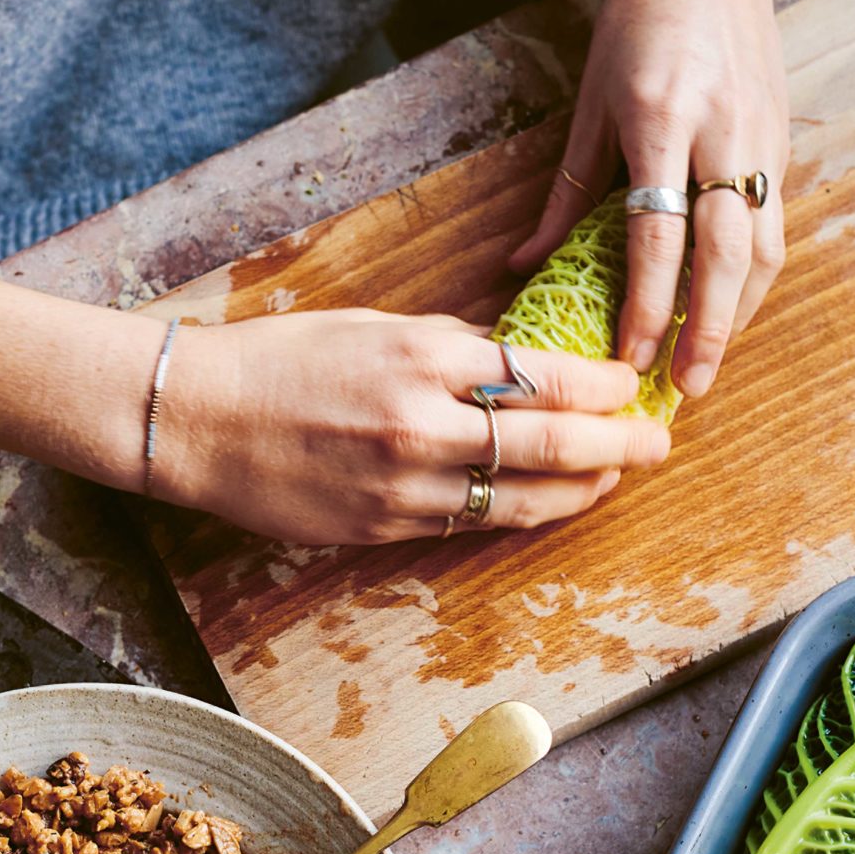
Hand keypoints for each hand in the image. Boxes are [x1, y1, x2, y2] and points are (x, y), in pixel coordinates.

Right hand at [150, 309, 667, 545]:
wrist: (195, 421)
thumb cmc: (276, 360)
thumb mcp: (371, 326)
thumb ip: (448, 344)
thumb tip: (514, 358)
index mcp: (419, 359)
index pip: (539, 374)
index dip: (600, 383)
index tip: (629, 380)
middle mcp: (420, 427)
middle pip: (549, 443)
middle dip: (617, 444)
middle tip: (658, 441)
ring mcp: (402, 486)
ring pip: (518, 499)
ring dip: (580, 491)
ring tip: (615, 479)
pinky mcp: (382, 527)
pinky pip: (470, 524)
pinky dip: (518, 514)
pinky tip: (548, 504)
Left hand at [510, 0, 788, 400]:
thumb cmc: (635, 25)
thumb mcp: (588, 105)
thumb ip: (563, 192)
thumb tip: (519, 268)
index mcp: (663, 118)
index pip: (657, 234)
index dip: (646, 305)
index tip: (630, 358)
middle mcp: (723, 130)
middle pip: (724, 253)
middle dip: (706, 329)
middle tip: (686, 388)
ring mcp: (762, 135)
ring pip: (765, 246)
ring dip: (738, 313)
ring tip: (709, 364)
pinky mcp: (783, 139)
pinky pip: (774, 224)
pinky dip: (754, 277)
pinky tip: (728, 311)